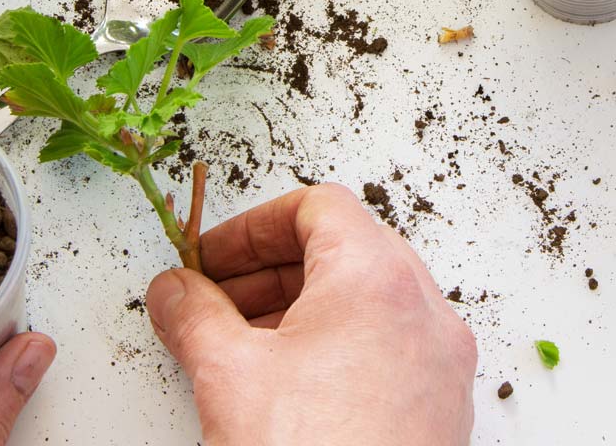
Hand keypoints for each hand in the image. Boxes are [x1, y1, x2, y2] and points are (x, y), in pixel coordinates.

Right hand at [146, 183, 476, 445]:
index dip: (252, 225)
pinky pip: (390, 346)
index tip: (210, 258)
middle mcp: (424, 310)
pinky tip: (289, 386)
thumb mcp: (228, 374)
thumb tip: (174, 291)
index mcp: (377, 278)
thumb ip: (193, 315)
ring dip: (301, 307)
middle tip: (214, 298)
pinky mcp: (441, 408)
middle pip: (345, 248)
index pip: (319, 206)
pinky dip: (338, 345)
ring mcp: (441, 362)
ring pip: (368, 299)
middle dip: (270, 268)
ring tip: (242, 345)